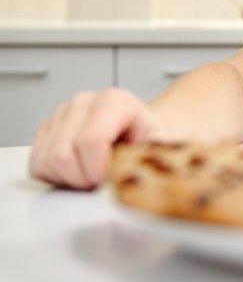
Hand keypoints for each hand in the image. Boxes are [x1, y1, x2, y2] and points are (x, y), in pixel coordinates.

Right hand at [28, 88, 181, 189]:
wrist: (144, 133)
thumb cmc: (153, 139)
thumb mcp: (166, 142)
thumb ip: (159, 147)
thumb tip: (151, 153)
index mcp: (115, 101)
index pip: (90, 141)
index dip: (97, 170)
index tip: (110, 179)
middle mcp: (84, 102)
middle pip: (63, 154)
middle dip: (83, 178)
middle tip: (103, 180)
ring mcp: (62, 114)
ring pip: (47, 160)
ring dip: (69, 178)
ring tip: (93, 174)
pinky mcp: (47, 129)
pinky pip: (37, 164)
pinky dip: (56, 176)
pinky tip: (79, 170)